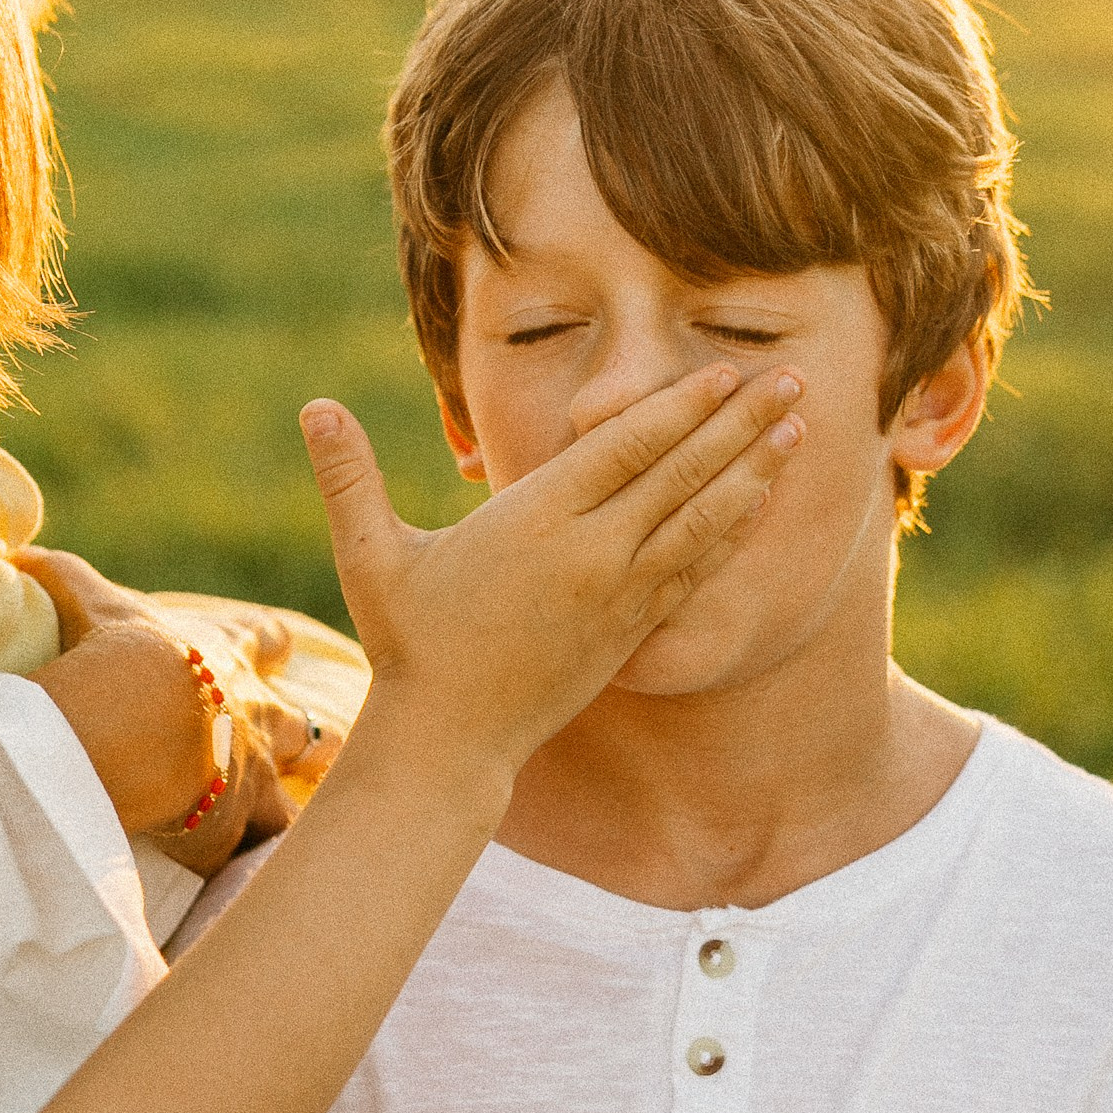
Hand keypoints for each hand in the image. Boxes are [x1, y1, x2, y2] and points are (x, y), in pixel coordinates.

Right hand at [16, 548, 310, 863]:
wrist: (135, 717)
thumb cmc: (119, 653)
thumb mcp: (92, 604)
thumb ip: (61, 574)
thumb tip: (18, 551)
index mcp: (227, 656)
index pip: (266, 638)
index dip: (270, 643)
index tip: (278, 645)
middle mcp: (255, 714)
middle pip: (304, 723)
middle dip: (309, 737)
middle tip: (312, 747)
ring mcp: (253, 772)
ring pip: (292, 798)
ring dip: (285, 812)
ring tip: (287, 831)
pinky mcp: (235, 826)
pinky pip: (246, 855)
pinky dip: (239, 866)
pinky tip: (235, 884)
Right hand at [300, 360, 801, 798]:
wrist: (450, 740)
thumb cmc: (409, 643)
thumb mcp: (372, 558)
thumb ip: (350, 478)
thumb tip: (312, 407)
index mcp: (535, 522)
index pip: (623, 449)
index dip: (679, 408)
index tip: (724, 371)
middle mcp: (590, 555)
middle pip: (680, 475)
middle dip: (740, 425)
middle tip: (794, 381)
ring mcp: (618, 596)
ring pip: (701, 521)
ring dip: (754, 472)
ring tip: (800, 431)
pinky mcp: (632, 630)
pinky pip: (695, 570)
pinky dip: (734, 532)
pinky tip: (763, 502)